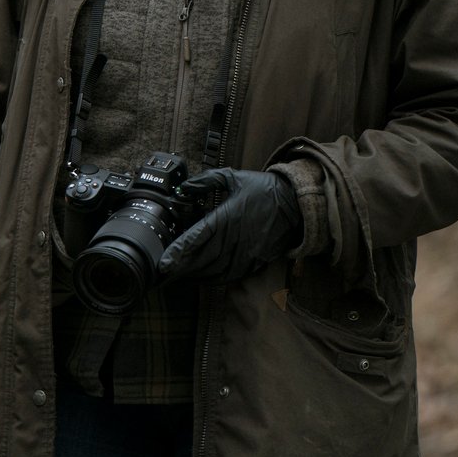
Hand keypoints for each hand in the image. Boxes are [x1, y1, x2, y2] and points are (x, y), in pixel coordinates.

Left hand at [159, 169, 301, 282]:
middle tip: (162, 274)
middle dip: (181, 268)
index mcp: (228, 216)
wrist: (296, 204)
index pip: (199, 236)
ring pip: (215, 270)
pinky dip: (213, 279)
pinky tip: (199, 278)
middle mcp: (236, 238)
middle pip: (203, 258)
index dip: (180, 251)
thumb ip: (205, 181)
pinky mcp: (254, 261)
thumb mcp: (232, 177)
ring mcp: (246, 252)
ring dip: (194, 275)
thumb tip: (182, 188)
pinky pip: (230, 275)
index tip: (165, 261)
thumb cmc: (262, 189)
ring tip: (175, 278)